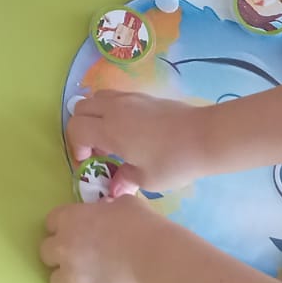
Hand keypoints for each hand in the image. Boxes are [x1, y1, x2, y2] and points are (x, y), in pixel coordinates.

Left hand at [40, 196, 164, 282]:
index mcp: (69, 220)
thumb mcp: (123, 203)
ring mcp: (71, 277)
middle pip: (46, 253)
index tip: (77, 234)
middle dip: (61, 255)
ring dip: (69, 281)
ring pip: (55, 282)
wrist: (157, 260)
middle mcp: (63, 248)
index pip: (51, 223)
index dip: (64, 229)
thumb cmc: (143, 226)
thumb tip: (106, 211)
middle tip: (82, 259)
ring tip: (90, 281)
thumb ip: (106, 207)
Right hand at [66, 91, 211, 194]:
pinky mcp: (144, 96)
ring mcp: (129, 98)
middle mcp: (115, 109)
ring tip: (112, 138)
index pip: (76, 129)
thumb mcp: (148, 180)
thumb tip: (115, 187)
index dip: (76, 146)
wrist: (206, 136)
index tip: (89, 162)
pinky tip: (130, 131)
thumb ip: (125, 180)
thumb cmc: (174, 161)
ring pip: (96, 98)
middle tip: (98, 150)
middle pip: (80, 108)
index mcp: (110, 129)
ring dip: (95, 116)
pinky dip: (111, 110)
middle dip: (81, 129)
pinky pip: (115, 97)